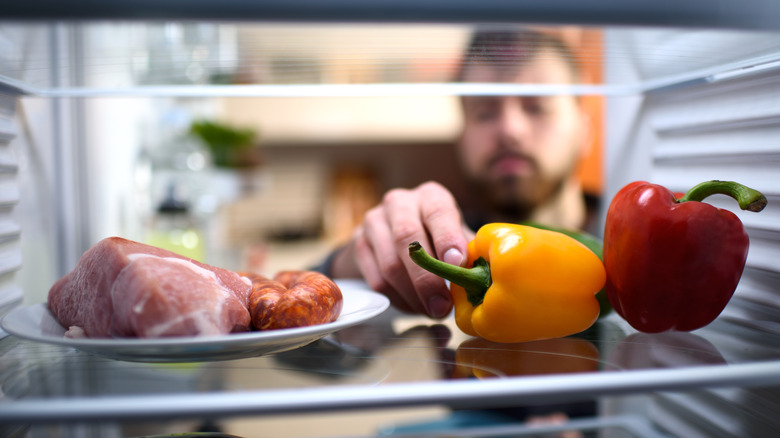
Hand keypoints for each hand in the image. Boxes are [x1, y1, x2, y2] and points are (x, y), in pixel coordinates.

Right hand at [331, 181, 471, 317]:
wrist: (392, 235)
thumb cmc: (435, 237)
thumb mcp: (455, 236)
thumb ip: (468, 251)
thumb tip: (482, 274)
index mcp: (430, 196)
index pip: (438, 211)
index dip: (447, 238)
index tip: (456, 263)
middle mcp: (400, 202)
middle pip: (407, 238)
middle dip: (426, 278)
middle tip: (442, 306)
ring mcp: (374, 221)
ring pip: (390, 263)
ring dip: (412, 295)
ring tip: (431, 311)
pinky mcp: (359, 244)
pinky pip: (377, 280)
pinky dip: (398, 299)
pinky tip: (413, 306)